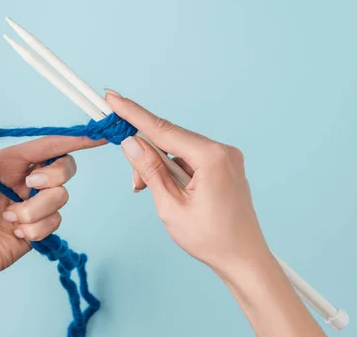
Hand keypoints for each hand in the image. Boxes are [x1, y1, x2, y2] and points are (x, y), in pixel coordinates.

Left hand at [0, 98, 103, 288]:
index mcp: (9, 162)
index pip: (48, 145)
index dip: (75, 139)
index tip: (96, 135)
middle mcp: (25, 180)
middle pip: (64, 167)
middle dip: (53, 177)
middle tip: (29, 187)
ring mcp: (34, 204)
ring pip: (61, 197)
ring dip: (35, 211)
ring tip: (9, 219)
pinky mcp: (39, 227)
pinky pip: (55, 221)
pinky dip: (36, 229)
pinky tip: (14, 232)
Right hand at [105, 91, 324, 336]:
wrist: (244, 259)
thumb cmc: (211, 239)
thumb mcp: (171, 206)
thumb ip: (150, 170)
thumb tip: (132, 142)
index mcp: (211, 157)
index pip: (163, 129)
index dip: (133, 113)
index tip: (112, 97)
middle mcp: (222, 150)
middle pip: (170, 139)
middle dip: (146, 155)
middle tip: (135, 183)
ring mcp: (226, 157)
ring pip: (179, 150)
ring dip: (159, 167)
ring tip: (150, 192)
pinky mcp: (225, 165)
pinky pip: (191, 158)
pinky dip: (174, 170)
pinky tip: (168, 190)